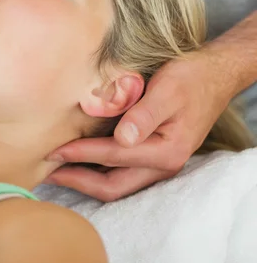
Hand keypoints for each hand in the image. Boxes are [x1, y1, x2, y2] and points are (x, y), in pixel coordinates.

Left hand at [46, 48, 234, 201]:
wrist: (214, 75)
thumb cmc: (191, 78)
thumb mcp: (168, 90)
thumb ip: (144, 114)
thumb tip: (122, 138)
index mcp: (167, 152)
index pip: (113, 156)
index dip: (81, 154)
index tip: (53, 150)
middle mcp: (164, 165)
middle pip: (113, 187)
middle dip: (78, 180)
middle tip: (47, 171)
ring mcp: (161, 164)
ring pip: (117, 184)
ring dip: (87, 179)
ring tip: (59, 170)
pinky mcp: (156, 155)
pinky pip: (123, 173)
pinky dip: (100, 170)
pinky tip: (83, 160)